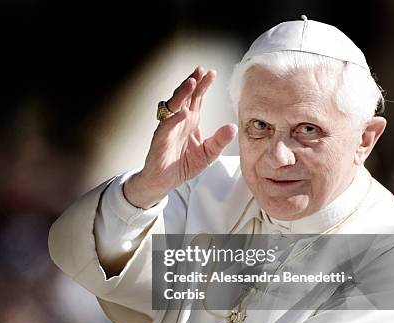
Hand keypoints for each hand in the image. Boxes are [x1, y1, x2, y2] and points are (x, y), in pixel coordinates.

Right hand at [124, 66, 236, 208]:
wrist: (164, 182)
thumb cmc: (182, 166)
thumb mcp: (208, 154)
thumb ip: (219, 141)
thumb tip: (233, 127)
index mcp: (191, 121)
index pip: (197, 98)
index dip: (203, 85)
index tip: (212, 73)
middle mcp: (179, 121)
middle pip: (185, 96)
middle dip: (192, 82)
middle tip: (200, 70)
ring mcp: (168, 128)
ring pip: (174, 106)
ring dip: (182, 94)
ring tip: (191, 83)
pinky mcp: (160, 139)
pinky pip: (167, 126)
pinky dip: (175, 119)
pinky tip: (184, 112)